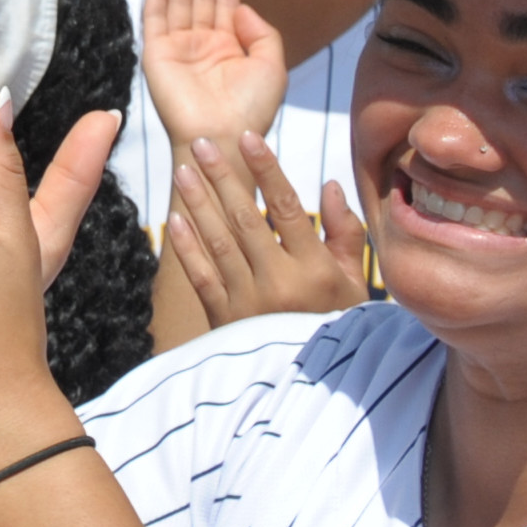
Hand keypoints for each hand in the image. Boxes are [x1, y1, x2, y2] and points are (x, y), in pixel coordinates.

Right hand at [138, 0, 288, 158]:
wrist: (224, 136)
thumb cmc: (252, 109)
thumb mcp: (272, 65)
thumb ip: (261, 32)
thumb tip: (239, 6)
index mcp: (229, 45)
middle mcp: (202, 42)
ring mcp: (178, 48)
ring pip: (180, 0)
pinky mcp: (157, 56)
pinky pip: (154, 19)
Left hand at [162, 133, 368, 328]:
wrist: (312, 389)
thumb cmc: (339, 327)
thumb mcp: (353, 285)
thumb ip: (346, 235)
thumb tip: (329, 185)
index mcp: (315, 270)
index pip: (287, 208)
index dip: (266, 170)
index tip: (247, 137)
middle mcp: (279, 283)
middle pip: (244, 219)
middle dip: (222, 177)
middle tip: (201, 143)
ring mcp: (249, 302)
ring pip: (218, 242)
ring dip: (198, 203)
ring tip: (182, 170)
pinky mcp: (225, 320)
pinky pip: (202, 276)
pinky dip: (186, 247)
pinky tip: (173, 219)